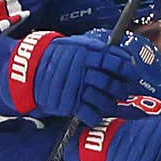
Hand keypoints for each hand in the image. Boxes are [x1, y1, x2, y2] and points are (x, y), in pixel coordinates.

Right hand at [27, 30, 160, 121]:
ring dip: (111, 104)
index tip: (132, 73)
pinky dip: (95, 116)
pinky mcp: (68, 104)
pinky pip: (89, 113)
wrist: (28, 71)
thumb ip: (95, 49)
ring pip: (103, 99)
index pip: (114, 61)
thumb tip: (120, 55)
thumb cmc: (54, 56)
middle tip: (126, 92)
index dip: (126, 68)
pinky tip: (96, 114)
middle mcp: (82, 71)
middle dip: (121, 90)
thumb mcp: (74, 44)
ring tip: (112, 104)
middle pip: (111, 83)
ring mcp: (75, 88)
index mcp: (86, 54)